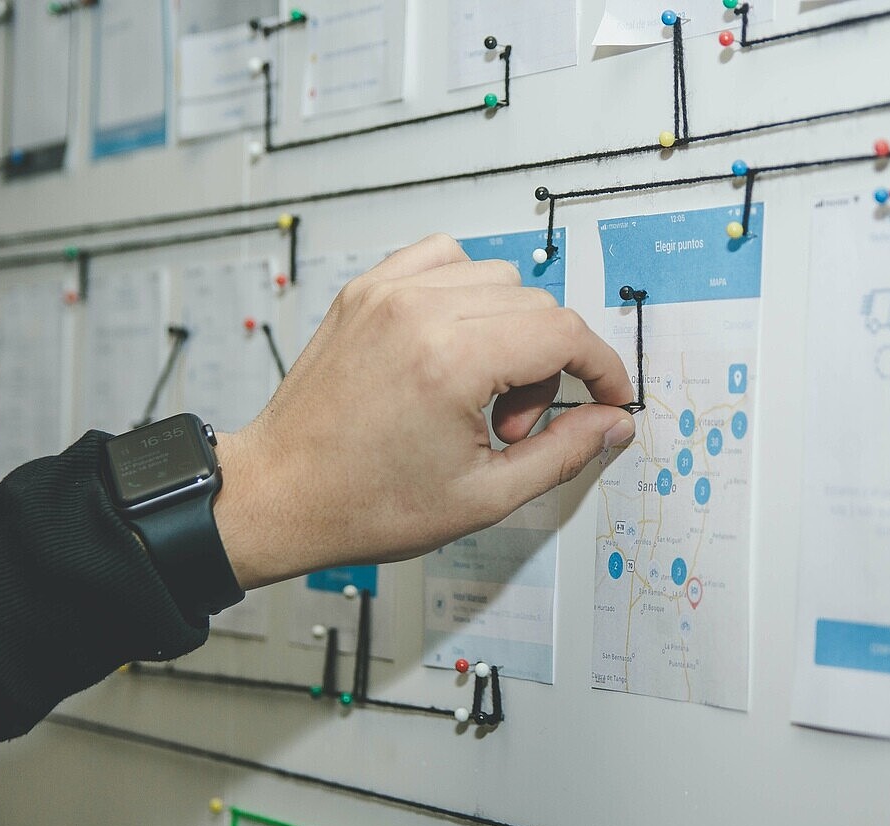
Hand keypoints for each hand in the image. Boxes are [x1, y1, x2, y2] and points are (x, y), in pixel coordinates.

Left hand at [213, 234, 634, 589]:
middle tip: (512, 426)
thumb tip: (610, 422)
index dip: (602, 368)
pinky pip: (443, 257)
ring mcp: (386, 293)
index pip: (564, 333)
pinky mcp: (365, 290)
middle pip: (537, 306)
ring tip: (478, 392)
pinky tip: (454, 343)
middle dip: (550, 366)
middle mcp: (418, 311)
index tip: (608, 396)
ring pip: (497, 277)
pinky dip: (466, 292)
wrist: (279, 495)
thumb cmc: (363, 503)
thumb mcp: (483, 497)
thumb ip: (563, 453)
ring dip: (510, 329)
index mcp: (450, 361)